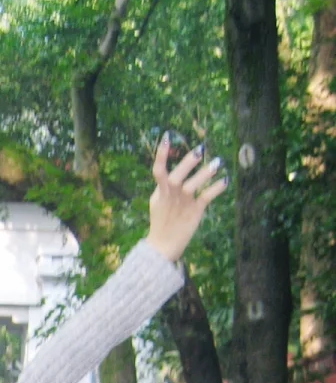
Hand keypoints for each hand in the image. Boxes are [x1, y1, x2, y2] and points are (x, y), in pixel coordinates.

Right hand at [146, 133, 227, 263]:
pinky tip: (225, 180)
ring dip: (206, 173)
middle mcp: (171, 195)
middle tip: (200, 150)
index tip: (167, 137)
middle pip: (178, 175)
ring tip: (218, 163)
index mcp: (160, 191)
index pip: (158, 170)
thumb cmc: (161, 221)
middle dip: (188, 163)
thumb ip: (164, 186)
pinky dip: (217, 188)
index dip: (162, 154)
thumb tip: (169, 171)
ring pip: (194, 185)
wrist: (163, 245)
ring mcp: (183, 203)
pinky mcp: (195, 211)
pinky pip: (207, 197)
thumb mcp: (158, 202)